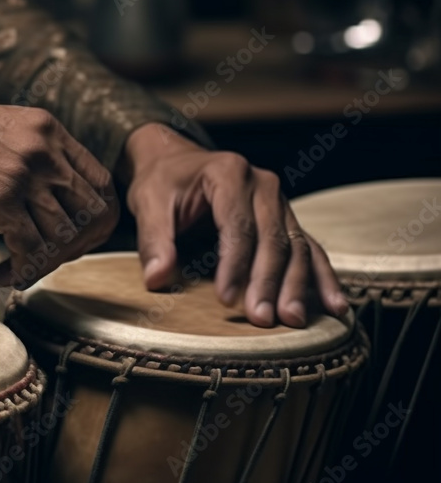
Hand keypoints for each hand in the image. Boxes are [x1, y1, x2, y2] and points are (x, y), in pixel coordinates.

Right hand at [0, 80, 118, 288]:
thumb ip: (30, 151)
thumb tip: (49, 190)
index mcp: (47, 128)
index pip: (100, 182)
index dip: (92, 219)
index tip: (70, 237)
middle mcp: (43, 150)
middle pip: (93, 213)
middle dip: (75, 247)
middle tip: (48, 259)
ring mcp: (22, 175)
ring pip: (63, 237)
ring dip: (43, 264)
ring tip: (15, 269)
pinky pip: (31, 251)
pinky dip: (21, 272)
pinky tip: (1, 275)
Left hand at [120, 123, 348, 326]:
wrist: (177, 162)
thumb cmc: (163, 182)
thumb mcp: (149, 203)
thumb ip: (154, 240)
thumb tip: (157, 279)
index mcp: (229, 173)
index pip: (237, 225)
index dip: (234, 264)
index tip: (226, 299)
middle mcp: (263, 184)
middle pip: (272, 238)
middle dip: (268, 281)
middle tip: (262, 318)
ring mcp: (279, 202)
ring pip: (296, 246)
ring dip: (297, 285)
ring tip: (293, 319)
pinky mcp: (285, 220)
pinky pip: (310, 249)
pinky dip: (322, 278)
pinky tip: (334, 306)